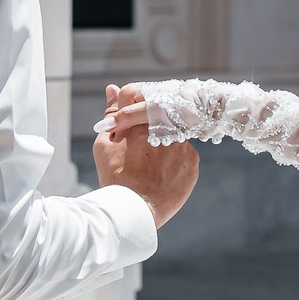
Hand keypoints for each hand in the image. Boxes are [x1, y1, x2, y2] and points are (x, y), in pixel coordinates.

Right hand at [93, 84, 196, 228]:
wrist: (136, 210)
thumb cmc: (115, 177)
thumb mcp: (105, 144)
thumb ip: (111, 114)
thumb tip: (112, 88)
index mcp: (141, 118)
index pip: (136, 98)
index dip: (129, 113)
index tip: (127, 128)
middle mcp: (165, 126)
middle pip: (157, 117)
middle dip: (147, 129)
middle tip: (139, 153)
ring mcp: (182, 143)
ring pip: (172, 136)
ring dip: (163, 145)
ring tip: (150, 168)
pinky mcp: (193, 160)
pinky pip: (184, 154)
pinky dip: (174, 162)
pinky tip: (162, 175)